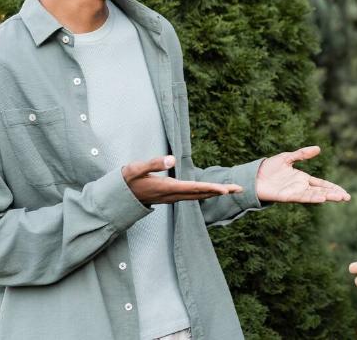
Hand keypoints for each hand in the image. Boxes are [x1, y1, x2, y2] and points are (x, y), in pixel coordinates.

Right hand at [122, 155, 241, 203]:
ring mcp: (172, 197)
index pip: (194, 188)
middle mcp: (173, 195)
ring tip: (231, 189)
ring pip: (198, 196)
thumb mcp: (135, 169)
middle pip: (201, 194)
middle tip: (239, 189)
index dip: (210, 188)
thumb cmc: (126, 181)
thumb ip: (153, 163)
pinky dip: (204, 193)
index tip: (225, 190)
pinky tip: (210, 191)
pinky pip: (192, 195)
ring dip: (215, 192)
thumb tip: (172, 158)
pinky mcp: (170, 196)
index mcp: (167, 188)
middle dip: (220, 191)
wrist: (117, 197)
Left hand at [255, 146, 350, 202]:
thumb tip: (318, 148)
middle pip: (321, 191)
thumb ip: (302, 154)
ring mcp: (295, 193)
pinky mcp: (287, 197)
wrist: (254, 175)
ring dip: (327, 197)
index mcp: (302, 179)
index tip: (344, 192)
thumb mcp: (288, 157)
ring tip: (339, 198)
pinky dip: (312, 198)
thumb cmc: (269, 168)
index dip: (332, 187)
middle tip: (347, 197)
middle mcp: (301, 187)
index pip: (322, 184)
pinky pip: (302, 197)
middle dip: (334, 194)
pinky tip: (322, 198)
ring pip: (315, 196)